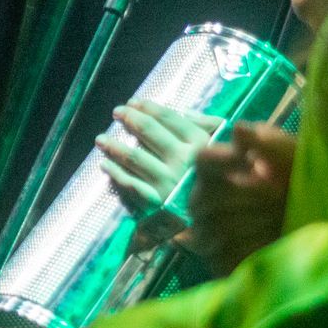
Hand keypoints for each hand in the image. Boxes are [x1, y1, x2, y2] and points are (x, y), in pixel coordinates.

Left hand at [96, 99, 222, 251]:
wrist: (223, 224)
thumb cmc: (223, 182)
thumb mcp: (226, 150)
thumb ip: (210, 128)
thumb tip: (185, 112)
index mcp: (201, 144)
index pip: (170, 119)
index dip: (149, 108)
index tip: (133, 103)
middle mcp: (183, 161)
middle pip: (149, 133)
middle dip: (130, 120)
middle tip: (117, 113)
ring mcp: (169, 182)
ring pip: (135, 158)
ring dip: (115, 147)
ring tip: (101, 140)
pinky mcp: (158, 203)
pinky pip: (131, 186)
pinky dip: (116, 175)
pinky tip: (105, 166)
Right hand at [179, 122, 296, 276]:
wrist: (322, 228)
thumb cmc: (303, 186)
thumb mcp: (294, 157)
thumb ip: (268, 142)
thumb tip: (238, 130)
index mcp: (220, 168)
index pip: (202, 159)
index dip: (224, 161)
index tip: (254, 163)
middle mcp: (205, 199)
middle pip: (206, 196)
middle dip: (249, 195)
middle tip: (280, 194)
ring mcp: (207, 232)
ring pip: (217, 226)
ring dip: (256, 220)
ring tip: (281, 217)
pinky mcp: (218, 260)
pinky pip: (225, 253)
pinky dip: (254, 245)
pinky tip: (272, 240)